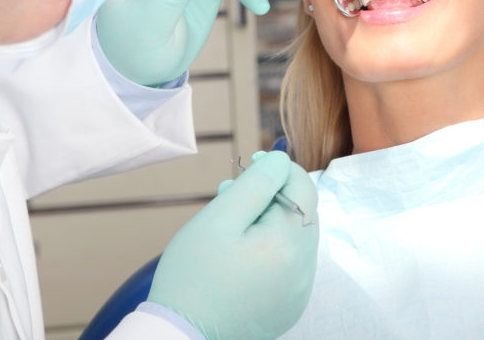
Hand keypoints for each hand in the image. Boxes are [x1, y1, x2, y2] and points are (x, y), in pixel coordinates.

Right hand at [148, 151, 319, 339]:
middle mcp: (304, 270)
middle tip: (232, 192)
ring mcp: (298, 292)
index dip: (279, 168)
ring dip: (270, 220)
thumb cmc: (193, 276)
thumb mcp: (220, 218)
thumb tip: (282, 161)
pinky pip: (289, 264)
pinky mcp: (289, 306)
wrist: (180, 336)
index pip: (303, 187)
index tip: (252, 161)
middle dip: (271, 194)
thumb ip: (255, 184)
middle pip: (300, 212)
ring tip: (232, 220)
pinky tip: (240, 251)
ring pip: (294, 237)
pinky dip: (270, 248)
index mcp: (289, 245)